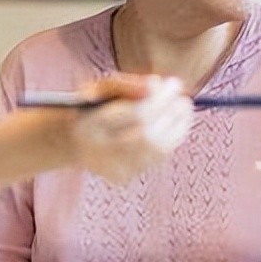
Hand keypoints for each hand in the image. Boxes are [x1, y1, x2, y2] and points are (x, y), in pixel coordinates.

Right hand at [72, 76, 194, 181]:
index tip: (173, 83)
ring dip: (177, 127)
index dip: (160, 99)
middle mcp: (98, 152)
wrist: (76, 140)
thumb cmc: (93, 107)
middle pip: (148, 135)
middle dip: (171, 114)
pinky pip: (156, 159)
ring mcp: (110, 168)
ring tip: (184, 108)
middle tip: (183, 98)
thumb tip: (158, 83)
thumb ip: (128, 84)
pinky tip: (176, 125)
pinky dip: (171, 140)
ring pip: (156, 150)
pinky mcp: (123, 177)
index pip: (136, 114)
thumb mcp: (102, 88)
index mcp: (89, 125)